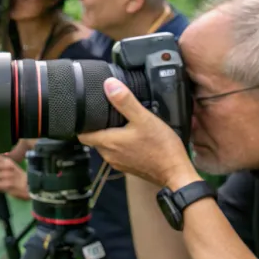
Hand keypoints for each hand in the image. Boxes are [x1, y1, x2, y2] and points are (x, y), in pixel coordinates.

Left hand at [77, 78, 199, 189]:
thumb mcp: (143, 118)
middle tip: (104, 112)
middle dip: (96, 126)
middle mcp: (109, 155)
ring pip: (106, 146)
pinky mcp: (128, 167)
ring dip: (109, 135)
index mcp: (107, 143)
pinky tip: (131, 136)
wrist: (176, 173)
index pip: (82, 134)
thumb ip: (125, 102)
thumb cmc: (161, 147)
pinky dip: (120, 144)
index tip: (85, 112)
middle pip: (94, 139)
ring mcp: (118, 163)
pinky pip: (117, 152)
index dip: (81, 123)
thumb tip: (109, 85)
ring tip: (118, 121)